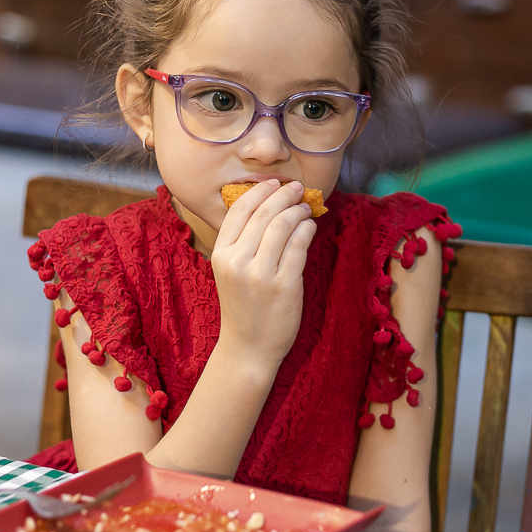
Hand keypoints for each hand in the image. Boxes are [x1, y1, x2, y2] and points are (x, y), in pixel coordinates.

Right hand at [211, 179, 315, 366]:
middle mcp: (237, 262)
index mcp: (220, 255)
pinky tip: (310, 226)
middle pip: (263, 214)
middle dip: (283, 195)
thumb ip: (242, 243)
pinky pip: (299, 246)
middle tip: (298, 188)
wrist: (249, 347)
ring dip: (297, 211)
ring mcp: (260, 274)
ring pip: (282, 226)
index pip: (239, 211)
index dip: (259, 191)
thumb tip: (269, 206)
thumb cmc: (243, 307)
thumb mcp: (230, 272)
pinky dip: (307, 230)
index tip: (275, 183)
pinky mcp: (284, 285)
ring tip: (305, 208)